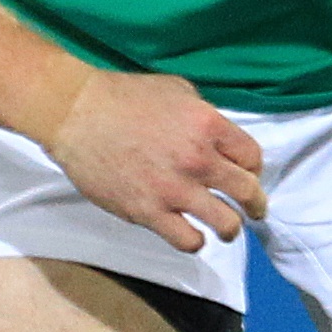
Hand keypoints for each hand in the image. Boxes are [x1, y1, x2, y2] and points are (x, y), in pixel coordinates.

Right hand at [39, 68, 264, 253]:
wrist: (75, 113)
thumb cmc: (122, 96)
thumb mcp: (176, 91)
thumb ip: (203, 115)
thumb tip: (216, 137)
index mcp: (208, 125)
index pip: (252, 157)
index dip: (254, 169)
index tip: (247, 175)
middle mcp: (198, 159)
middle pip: (247, 192)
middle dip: (256, 205)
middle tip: (254, 211)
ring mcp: (174, 190)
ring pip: (226, 224)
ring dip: (231, 229)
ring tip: (225, 230)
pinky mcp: (148, 212)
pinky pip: (189, 240)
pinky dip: (195, 241)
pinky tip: (190, 234)